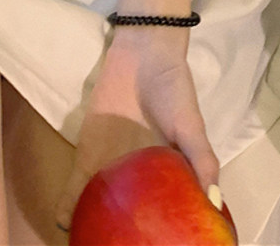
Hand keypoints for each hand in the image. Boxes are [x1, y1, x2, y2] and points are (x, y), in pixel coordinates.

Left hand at [54, 27, 218, 231]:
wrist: (142, 52)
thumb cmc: (173, 89)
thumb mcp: (192, 125)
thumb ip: (202, 160)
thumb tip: (215, 203)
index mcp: (166, 177)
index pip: (163, 215)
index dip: (160, 234)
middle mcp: (138, 178)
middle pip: (129, 218)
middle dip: (122, 236)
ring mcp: (111, 167)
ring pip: (101, 207)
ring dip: (93, 227)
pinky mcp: (88, 152)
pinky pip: (77, 184)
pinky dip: (70, 204)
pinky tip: (64, 223)